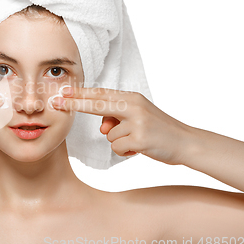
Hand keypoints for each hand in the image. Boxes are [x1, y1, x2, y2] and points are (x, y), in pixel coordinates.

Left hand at [52, 87, 192, 164]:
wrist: (186, 142)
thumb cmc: (158, 130)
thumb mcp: (137, 117)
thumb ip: (117, 118)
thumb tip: (102, 126)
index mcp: (132, 98)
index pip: (101, 94)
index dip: (80, 93)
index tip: (62, 92)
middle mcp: (134, 106)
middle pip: (97, 103)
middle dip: (75, 103)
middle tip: (56, 102)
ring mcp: (138, 122)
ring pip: (108, 134)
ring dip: (118, 142)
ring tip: (137, 140)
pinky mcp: (141, 138)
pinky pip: (117, 147)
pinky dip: (125, 152)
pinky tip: (140, 148)